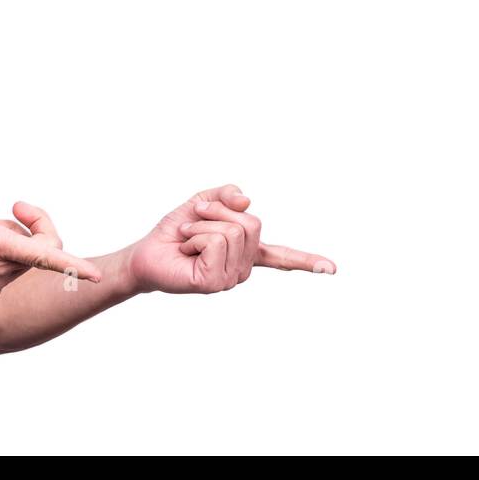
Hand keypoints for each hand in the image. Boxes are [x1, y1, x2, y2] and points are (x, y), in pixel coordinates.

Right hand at [0, 170, 101, 302]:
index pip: (45, 256)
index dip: (74, 265)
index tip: (98, 275)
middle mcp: (0, 270)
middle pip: (41, 248)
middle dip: (36, 225)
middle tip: (16, 205)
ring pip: (25, 258)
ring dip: (16, 240)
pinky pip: (10, 269)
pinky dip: (4, 254)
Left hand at [125, 184, 335, 294]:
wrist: (145, 253)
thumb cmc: (174, 233)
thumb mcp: (201, 203)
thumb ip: (226, 196)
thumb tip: (247, 199)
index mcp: (246, 251)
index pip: (281, 257)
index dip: (307, 260)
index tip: (333, 269)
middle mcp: (243, 267)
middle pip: (250, 223)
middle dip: (216, 212)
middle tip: (192, 222)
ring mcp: (231, 278)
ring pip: (232, 231)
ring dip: (201, 225)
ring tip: (187, 238)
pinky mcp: (214, 283)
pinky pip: (216, 243)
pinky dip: (195, 236)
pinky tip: (185, 249)